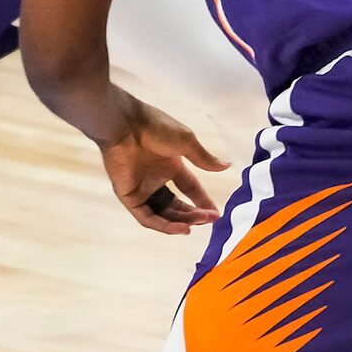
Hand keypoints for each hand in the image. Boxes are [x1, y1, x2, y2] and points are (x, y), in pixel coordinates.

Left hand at [97, 96, 228, 233]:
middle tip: (209, 219)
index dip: (202, 201)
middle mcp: (156, 179)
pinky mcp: (129, 197)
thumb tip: (226, 166)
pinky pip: (146, 217)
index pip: (189, 188)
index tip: (216, 213)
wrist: (125, 124)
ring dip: (180, 221)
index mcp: (170, 165)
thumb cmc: (155, 127)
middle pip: (177, 205)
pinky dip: (163, 225)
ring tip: (195, 225)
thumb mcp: (186, 142)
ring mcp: (142, 189)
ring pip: (163, 214)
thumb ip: (204, 159)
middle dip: (194, 214)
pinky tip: (180, 228)